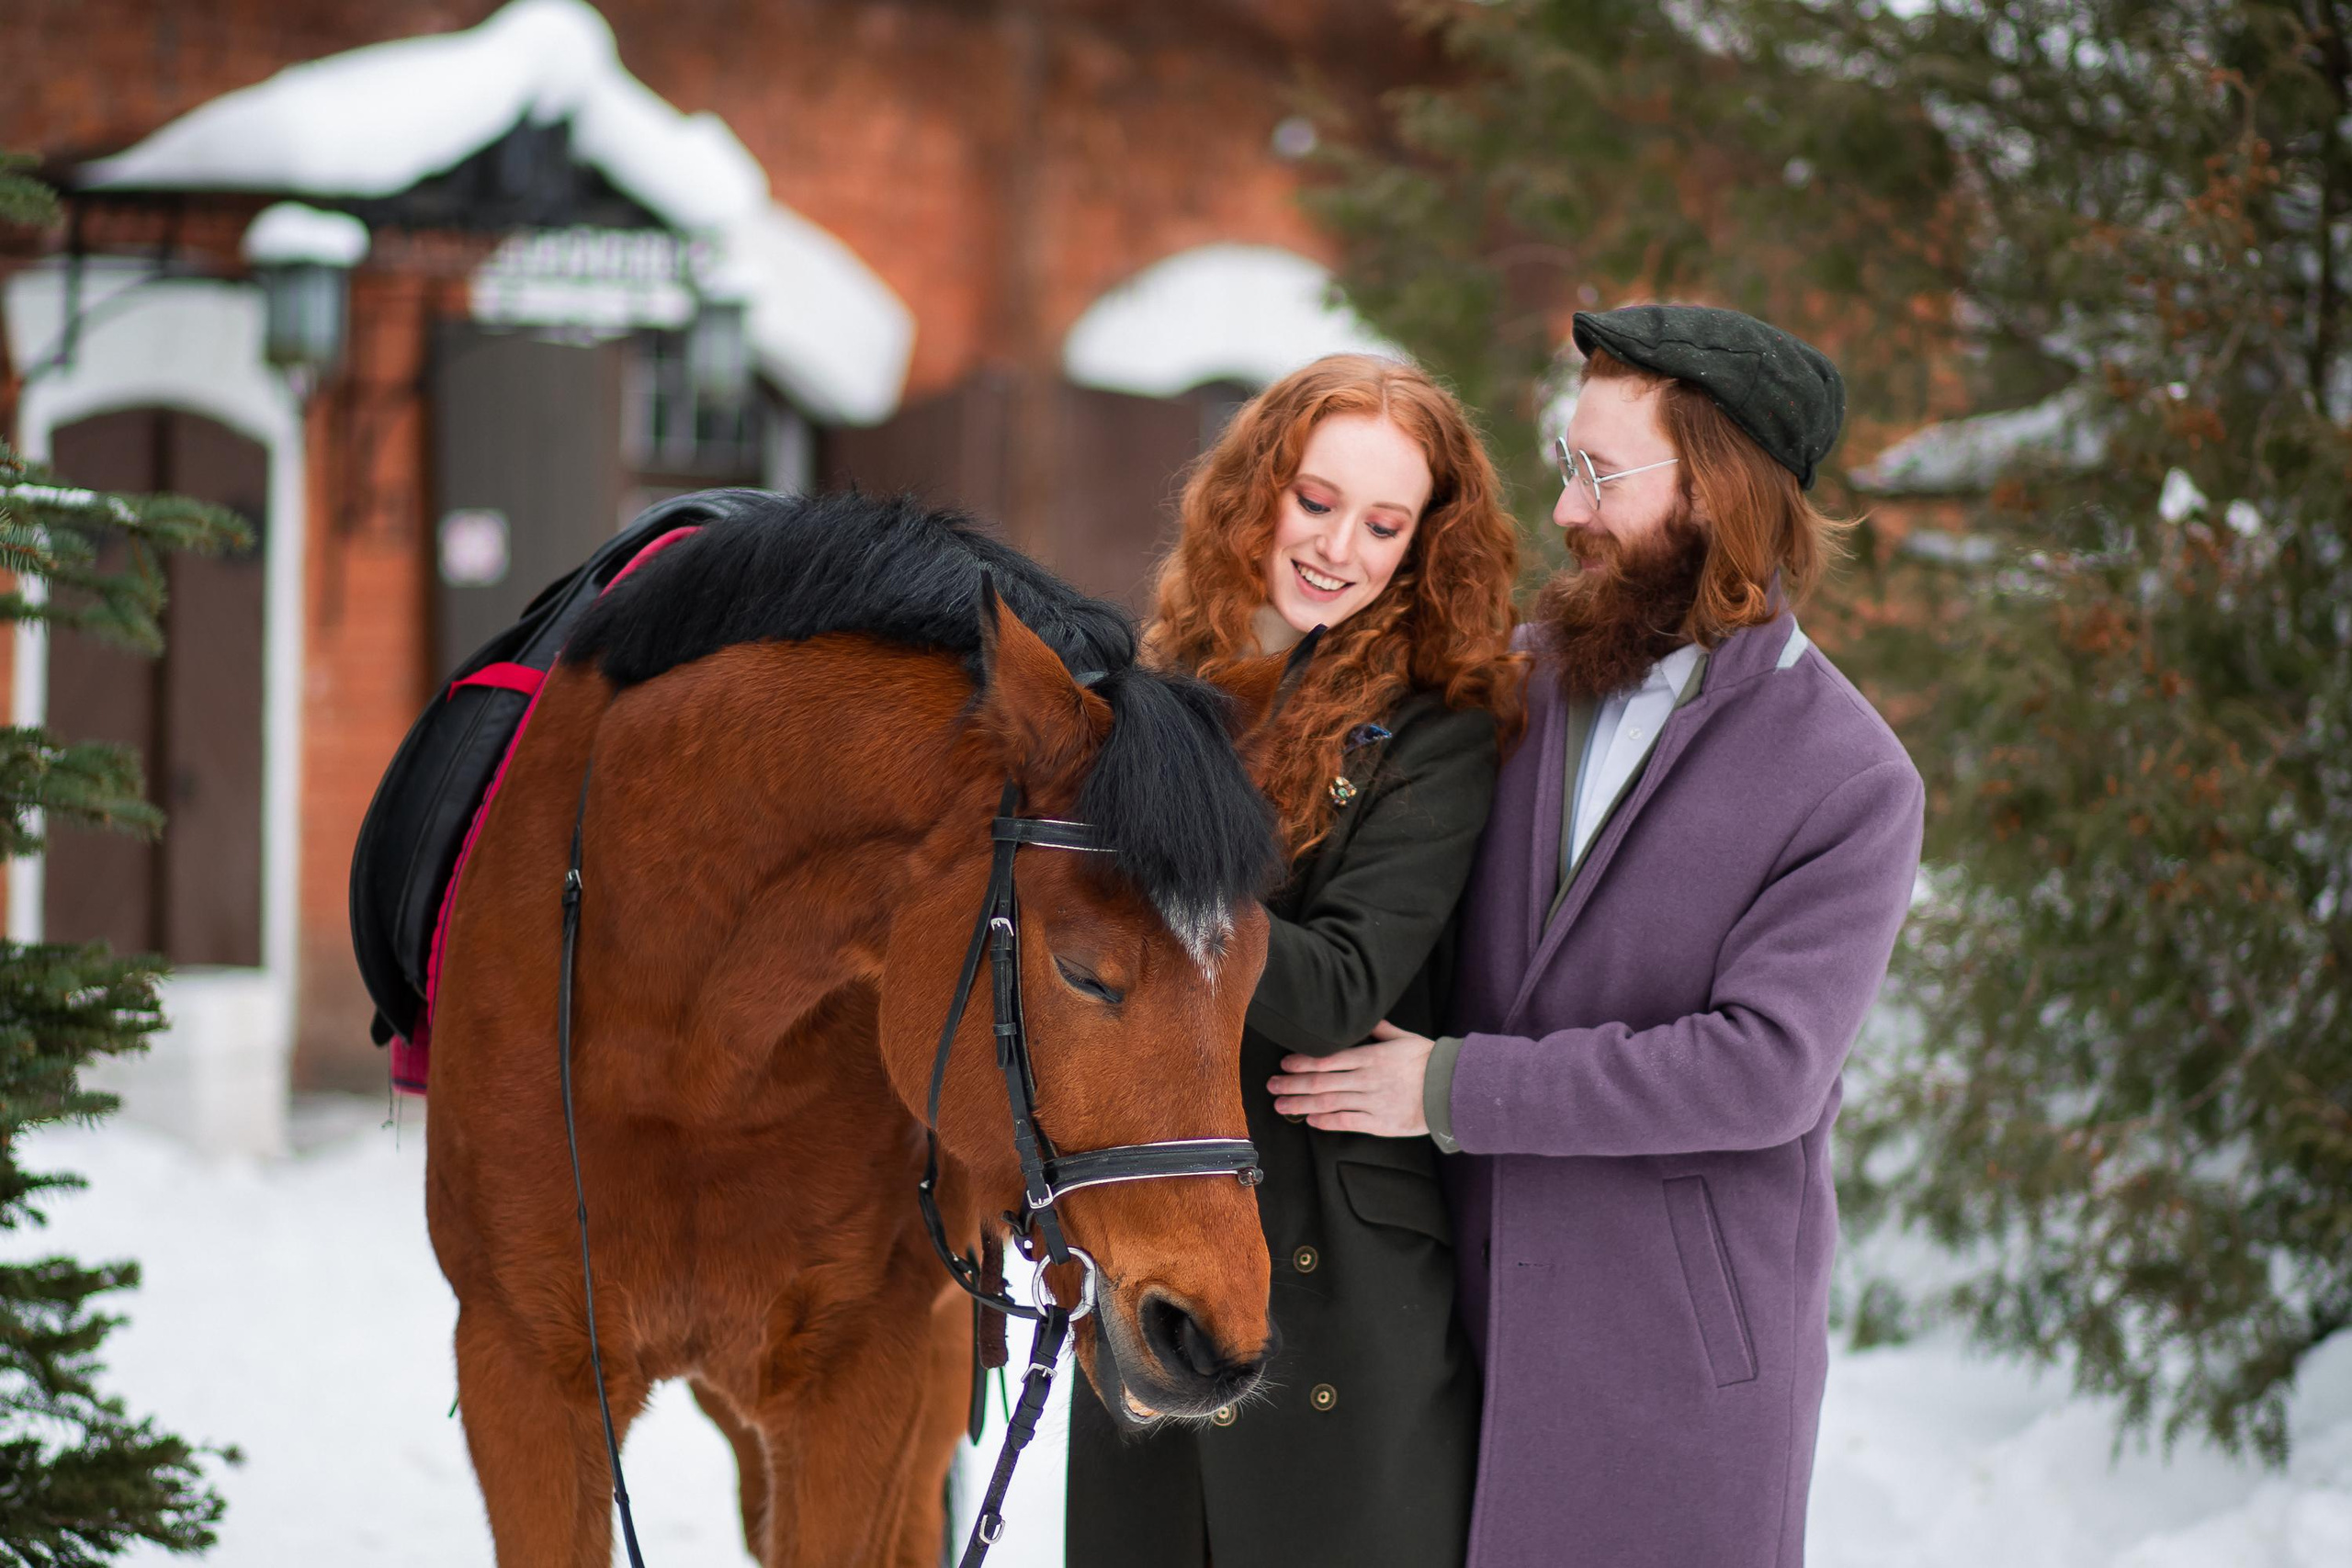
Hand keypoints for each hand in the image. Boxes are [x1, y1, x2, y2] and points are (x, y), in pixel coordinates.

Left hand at [1266, 1020, 1433, 1136]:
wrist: (1452, 1091)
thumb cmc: (1429, 1061)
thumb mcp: (1404, 1038)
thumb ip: (1380, 1029)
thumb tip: (1363, 1017)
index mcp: (1372, 1057)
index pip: (1329, 1058)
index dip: (1303, 1061)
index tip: (1285, 1062)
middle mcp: (1368, 1080)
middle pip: (1322, 1082)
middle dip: (1293, 1083)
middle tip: (1271, 1085)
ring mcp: (1373, 1103)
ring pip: (1329, 1103)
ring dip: (1301, 1103)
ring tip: (1280, 1105)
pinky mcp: (1380, 1123)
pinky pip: (1347, 1122)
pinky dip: (1326, 1121)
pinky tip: (1309, 1119)